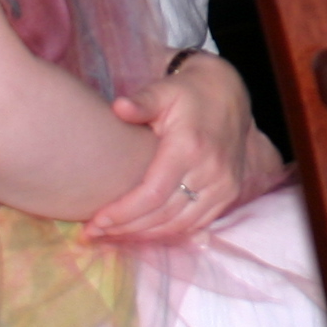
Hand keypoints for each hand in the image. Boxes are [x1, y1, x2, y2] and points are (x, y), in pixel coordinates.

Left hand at [84, 53, 267, 242]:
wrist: (229, 93)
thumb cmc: (189, 93)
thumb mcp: (164, 91)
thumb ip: (141, 101)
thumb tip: (119, 107)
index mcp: (189, 147)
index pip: (153, 194)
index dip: (123, 213)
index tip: (96, 222)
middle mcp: (211, 170)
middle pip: (163, 215)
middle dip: (126, 228)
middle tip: (95, 232)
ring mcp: (224, 184)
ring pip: (180, 225)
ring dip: (145, 235)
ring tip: (114, 234)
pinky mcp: (230, 192)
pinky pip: (197, 223)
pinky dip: (169, 232)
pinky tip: (145, 231)